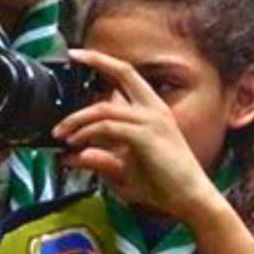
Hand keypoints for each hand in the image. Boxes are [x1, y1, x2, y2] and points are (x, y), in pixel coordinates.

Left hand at [51, 48, 218, 222]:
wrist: (190, 199)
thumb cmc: (163, 184)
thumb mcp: (125, 168)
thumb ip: (101, 158)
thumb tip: (75, 155)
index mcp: (154, 109)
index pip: (128, 75)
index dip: (105, 61)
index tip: (80, 54)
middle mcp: (155, 109)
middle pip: (124, 73)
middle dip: (96, 60)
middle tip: (72, 57)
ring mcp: (152, 120)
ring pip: (105, 109)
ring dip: (78, 120)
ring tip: (62, 134)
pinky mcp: (146, 136)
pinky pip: (108, 128)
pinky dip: (88, 135)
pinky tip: (77, 145)